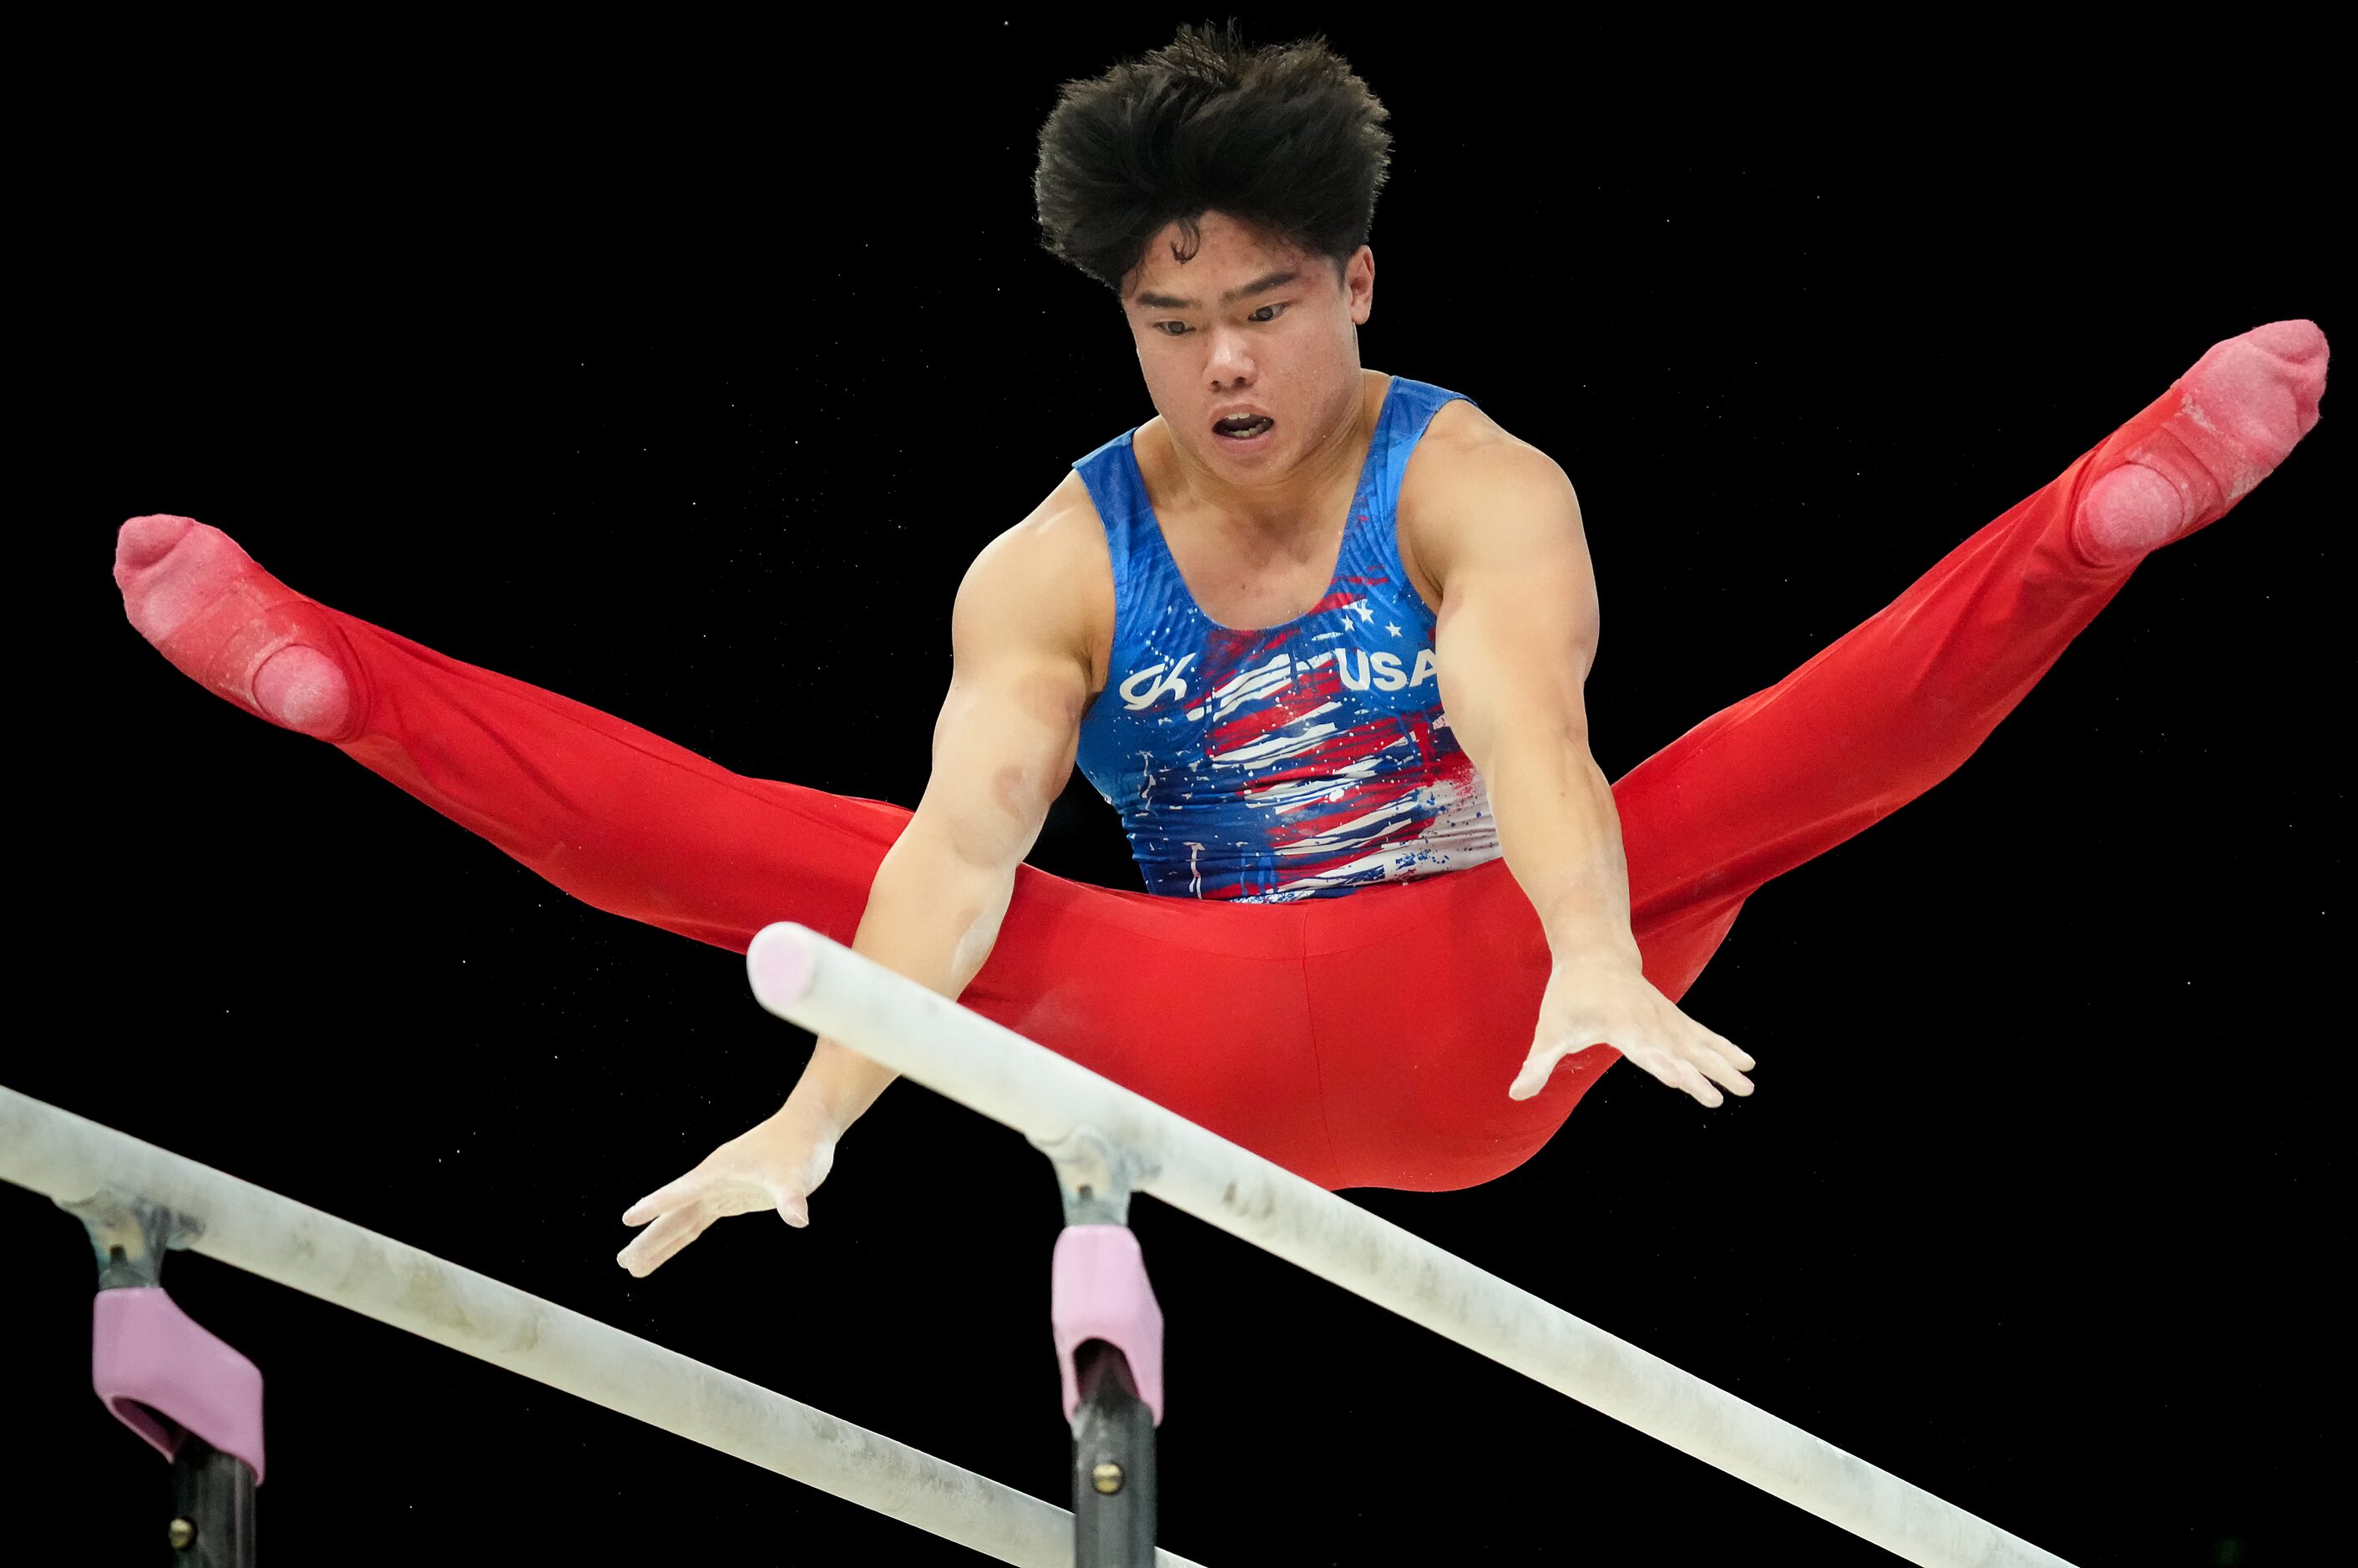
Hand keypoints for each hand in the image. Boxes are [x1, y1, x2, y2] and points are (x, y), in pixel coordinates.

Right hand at [616, 1102, 839, 1277]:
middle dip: (649, 1239)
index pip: (678, 1194)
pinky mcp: (732, 1195)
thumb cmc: (800, 1146)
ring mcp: (721, 1188)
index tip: (627, 1219)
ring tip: (634, 1266)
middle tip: (623, 1263)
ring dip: (660, 1241)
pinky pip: (698, 1219)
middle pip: (672, 1214)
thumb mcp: (795, 1176)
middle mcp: (712, 1181)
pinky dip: (683, 1235)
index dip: (654, 1207)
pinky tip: (669, 1246)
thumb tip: (799, 1218)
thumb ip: (792, 1199)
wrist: (810, 1128)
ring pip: (682, 1220)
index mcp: (717, 1174)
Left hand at [1510, 954, 1755, 1107]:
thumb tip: (1516, 1095)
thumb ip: (1538, 1064)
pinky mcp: (1672, 1016)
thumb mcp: (1550, 1029)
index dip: (1664, 1065)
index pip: (1645, 1049)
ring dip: (1725, 1063)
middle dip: (1706, 1072)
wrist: (1594, 952)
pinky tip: (1746, 1062)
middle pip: (1680, 1050)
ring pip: (1699, 1042)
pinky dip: (1724, 1047)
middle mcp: (1647, 1020)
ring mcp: (1664, 1017)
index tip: (1685, 1079)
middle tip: (1731, 1094)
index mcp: (1619, 1024)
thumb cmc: (1568, 995)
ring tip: (1750, 1085)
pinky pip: (1702, 1033)